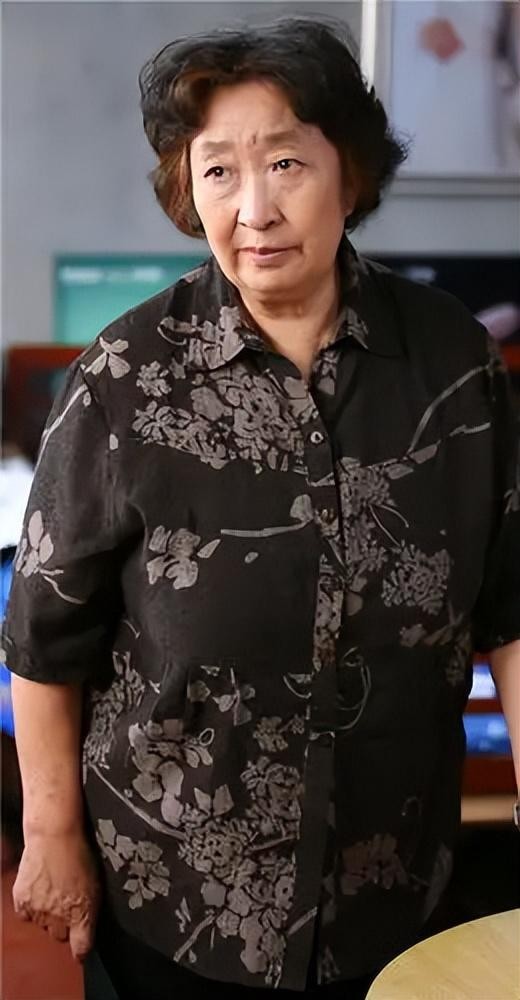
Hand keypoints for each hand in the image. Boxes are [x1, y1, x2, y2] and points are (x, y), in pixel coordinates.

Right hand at [12, 831, 100, 961]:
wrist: (54, 835)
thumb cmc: (80, 854)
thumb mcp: (96, 883)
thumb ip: (90, 908)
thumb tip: (89, 924)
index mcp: (82, 915)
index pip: (82, 949)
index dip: (82, 951)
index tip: (82, 950)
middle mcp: (60, 919)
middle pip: (60, 937)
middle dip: (64, 924)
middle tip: (66, 904)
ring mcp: (40, 913)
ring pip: (43, 926)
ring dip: (47, 915)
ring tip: (53, 890)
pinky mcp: (22, 903)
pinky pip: (26, 916)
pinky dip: (31, 907)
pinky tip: (38, 890)